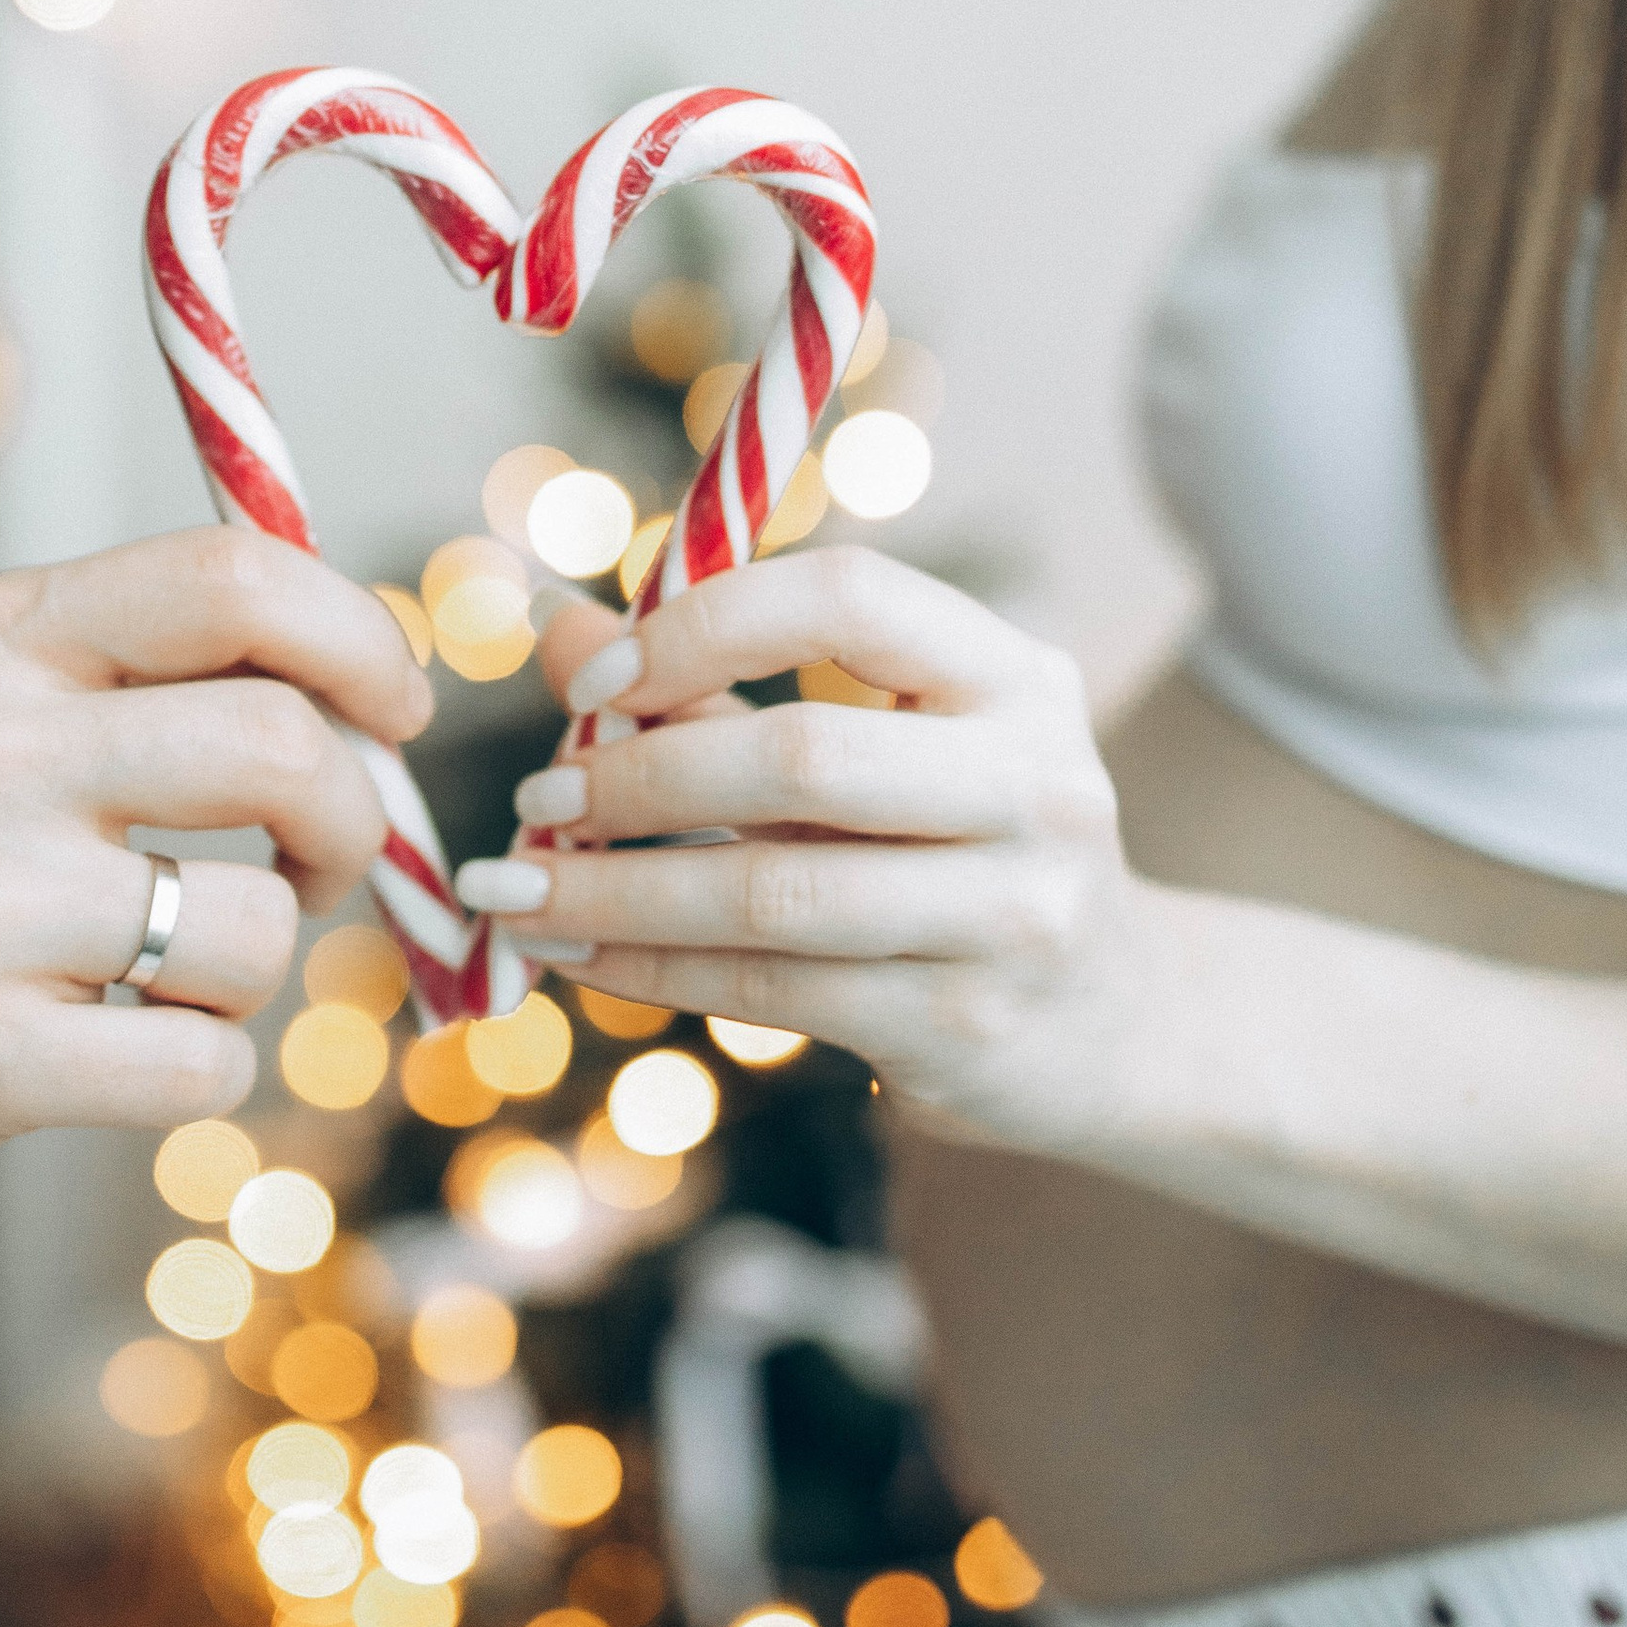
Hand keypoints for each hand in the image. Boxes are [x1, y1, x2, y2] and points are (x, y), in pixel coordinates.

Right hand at [0, 528, 430, 1197]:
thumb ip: (124, 671)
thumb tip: (355, 689)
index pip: (230, 577)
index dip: (359, 635)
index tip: (397, 703)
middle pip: (284, 745)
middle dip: (355, 817)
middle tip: (319, 863)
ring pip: (258, 930)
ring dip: (258, 968)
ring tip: (174, 972)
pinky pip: (201, 1065)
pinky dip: (199, 1068)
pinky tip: (121, 1053)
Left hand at [457, 547, 1152, 1149]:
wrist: (1112, 1026)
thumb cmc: (954, 854)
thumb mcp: (868, 752)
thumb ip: (716, 693)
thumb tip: (549, 624)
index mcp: (1012, 676)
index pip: (851, 598)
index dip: (703, 624)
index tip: (594, 677)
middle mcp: (1036, 784)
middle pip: (803, 755)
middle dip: (640, 775)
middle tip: (536, 794)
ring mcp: (1012, 915)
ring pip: (771, 896)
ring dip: (615, 891)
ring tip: (514, 888)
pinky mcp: (966, 1028)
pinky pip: (769, 993)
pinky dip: (649, 970)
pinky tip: (576, 955)